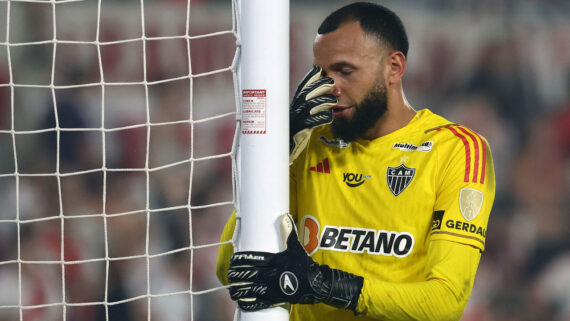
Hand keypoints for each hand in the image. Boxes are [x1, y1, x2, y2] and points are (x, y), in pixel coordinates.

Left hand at [227, 214, 362, 311]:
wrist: (315, 283)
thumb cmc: (304, 264)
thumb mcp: (296, 246)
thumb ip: (288, 232)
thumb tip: (284, 216)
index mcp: (276, 260)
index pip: (254, 259)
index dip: (242, 260)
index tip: (233, 260)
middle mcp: (272, 274)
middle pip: (249, 274)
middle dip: (237, 274)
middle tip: (230, 273)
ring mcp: (273, 287)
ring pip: (251, 288)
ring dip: (239, 288)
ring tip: (231, 287)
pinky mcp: (275, 298)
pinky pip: (258, 301)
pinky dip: (248, 301)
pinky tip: (240, 300)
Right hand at [289, 66, 336, 162]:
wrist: (287, 144)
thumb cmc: (297, 126)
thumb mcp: (301, 110)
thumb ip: (311, 100)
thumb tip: (329, 88)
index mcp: (295, 100)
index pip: (302, 84)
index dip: (311, 76)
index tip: (320, 70)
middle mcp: (294, 107)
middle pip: (307, 92)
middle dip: (320, 85)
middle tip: (332, 83)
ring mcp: (297, 117)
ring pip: (312, 104)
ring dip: (325, 100)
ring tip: (334, 101)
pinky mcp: (301, 128)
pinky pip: (314, 120)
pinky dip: (324, 117)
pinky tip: (329, 116)